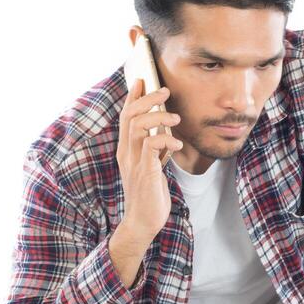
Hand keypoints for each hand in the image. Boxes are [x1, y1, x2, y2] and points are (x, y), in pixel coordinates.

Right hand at [116, 77, 182, 243]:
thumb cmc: (149, 196)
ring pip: (138, 126)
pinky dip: (165, 139)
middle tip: (164, 90)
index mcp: (126, 150)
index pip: (125, 117)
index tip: (142, 80)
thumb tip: (163, 131)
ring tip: (175, 118)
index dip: (133, 97)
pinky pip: (151, 146)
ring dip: (158, 116)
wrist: (143, 223)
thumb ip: (153, 149)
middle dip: (147, 98)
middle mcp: (126, 153)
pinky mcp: (144, 172)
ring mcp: (133, 162)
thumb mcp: (151, 167)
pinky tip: (177, 144)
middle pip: (129, 116)